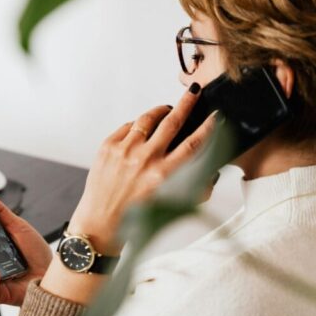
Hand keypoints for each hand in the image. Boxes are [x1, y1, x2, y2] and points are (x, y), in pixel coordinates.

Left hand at [68, 84, 216, 254]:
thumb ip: (192, 186)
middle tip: (193, 92)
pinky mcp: (108, 146)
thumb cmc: (135, 217)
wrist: (100, 223)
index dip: (208, 127)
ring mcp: (124, 151)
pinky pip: (128, 126)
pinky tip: (142, 131)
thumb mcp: (170, 204)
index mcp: (163, 176)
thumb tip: (208, 169)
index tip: (215, 116)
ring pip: (148, 118)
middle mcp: (145, 160)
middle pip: (172, 121)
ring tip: (167, 110)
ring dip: (160, 111)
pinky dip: (138, 126)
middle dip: (186, 103)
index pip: (193, 144)